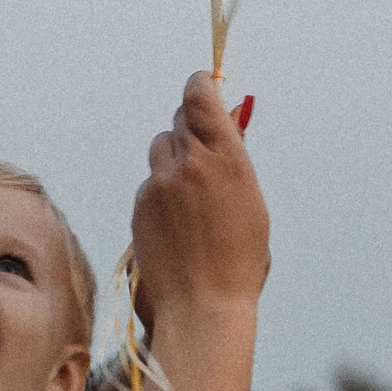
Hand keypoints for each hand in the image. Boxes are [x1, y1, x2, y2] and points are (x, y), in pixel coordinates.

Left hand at [131, 74, 270, 331]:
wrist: (203, 305)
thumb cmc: (239, 260)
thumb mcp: (250, 203)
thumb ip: (234, 161)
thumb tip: (227, 127)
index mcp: (228, 159)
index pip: (201, 96)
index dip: (200, 85)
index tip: (202, 85)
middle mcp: (192, 164)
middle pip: (180, 119)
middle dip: (191, 128)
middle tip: (203, 147)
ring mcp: (161, 184)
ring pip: (161, 148)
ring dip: (174, 159)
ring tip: (192, 198)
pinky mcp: (141, 204)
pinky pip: (150, 183)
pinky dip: (162, 193)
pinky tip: (177, 225)